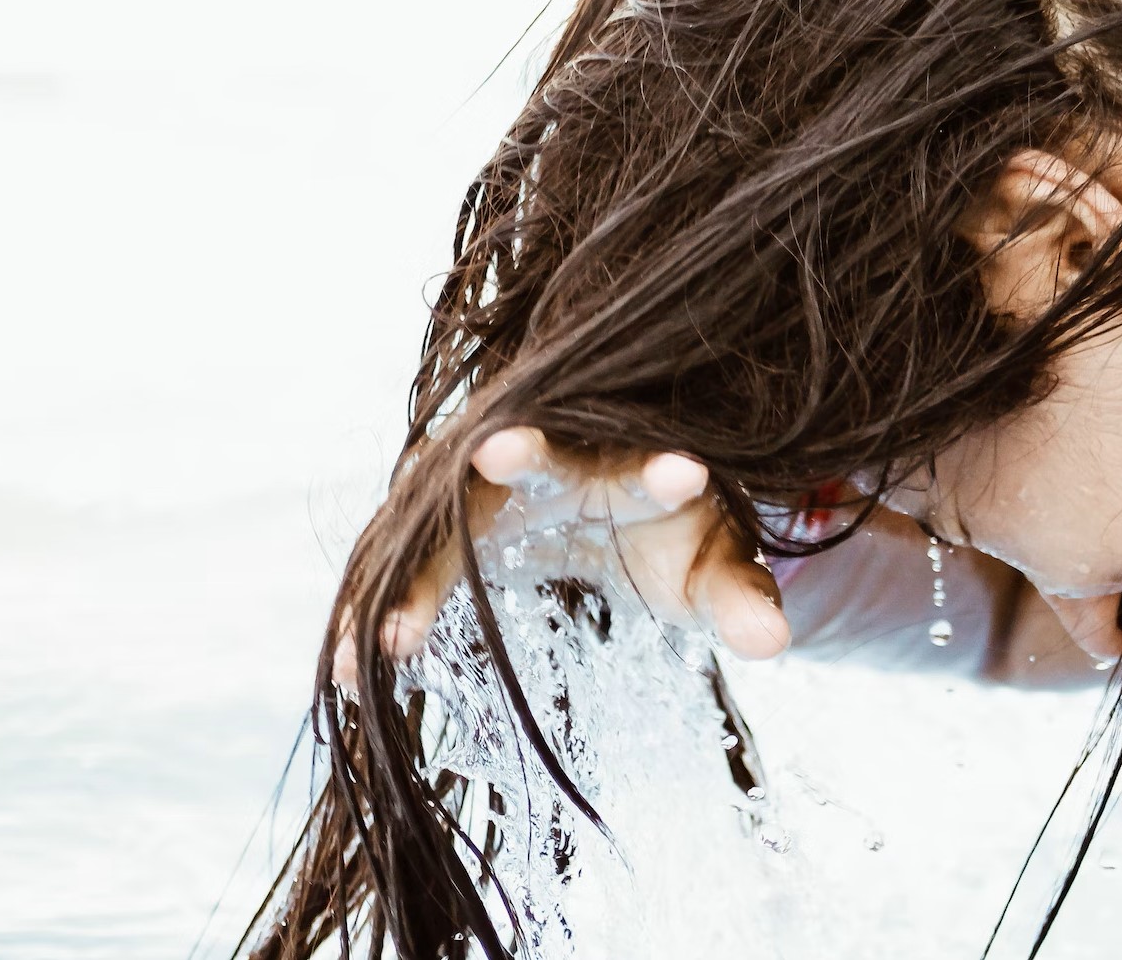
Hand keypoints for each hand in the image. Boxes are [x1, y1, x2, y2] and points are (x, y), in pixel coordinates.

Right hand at [332, 427, 791, 686]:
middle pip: (526, 449)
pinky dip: (377, 611)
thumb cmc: (673, 536)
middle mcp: (551, 458)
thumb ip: (742, 600)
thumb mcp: (714, 570)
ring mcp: (485, 487)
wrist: (612, 503)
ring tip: (380, 645)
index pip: (643, 462)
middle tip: (495, 455)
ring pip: (445, 515)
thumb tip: (775, 643)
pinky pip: (405, 561)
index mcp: (626, 464)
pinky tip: (346, 671)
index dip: (661, 472)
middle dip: (515, 455)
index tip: (683, 476)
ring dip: (411, 575)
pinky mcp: (444, 520)